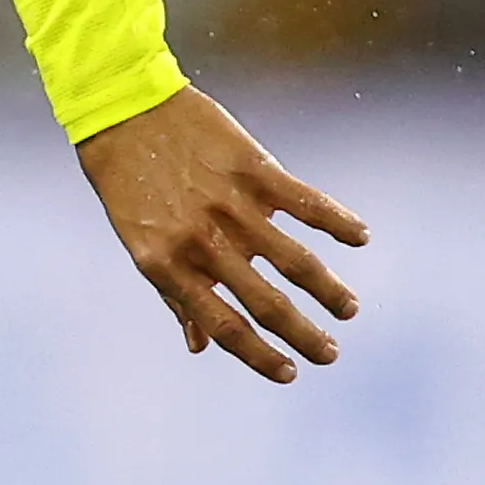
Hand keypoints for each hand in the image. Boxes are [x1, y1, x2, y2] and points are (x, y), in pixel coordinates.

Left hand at [74, 84, 367, 383]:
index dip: (259, 356)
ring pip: (293, 260)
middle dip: (304, 335)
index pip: (224, 326)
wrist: (123, 110)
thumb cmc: (129, 185)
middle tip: (330, 353)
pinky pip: (304, 202)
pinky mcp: (252, 168)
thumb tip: (199, 345)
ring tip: (348, 310)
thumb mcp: (141, 244)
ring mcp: (230, 205)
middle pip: (266, 302)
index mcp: (169, 267)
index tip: (290, 373)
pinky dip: (336, 220)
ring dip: (327, 290)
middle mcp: (202, 242)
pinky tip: (360, 236)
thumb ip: (175, 294)